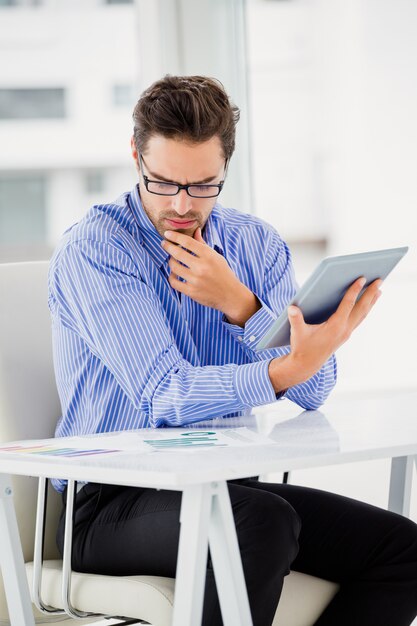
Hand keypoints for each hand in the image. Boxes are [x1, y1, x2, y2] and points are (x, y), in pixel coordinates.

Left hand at [161, 228, 259, 325]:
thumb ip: (203, 244)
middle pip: (178, 253)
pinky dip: (172, 276)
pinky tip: (174, 273)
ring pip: (174, 267)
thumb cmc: (223, 273)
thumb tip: (196, 230)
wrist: (231, 295)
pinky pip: (174, 282)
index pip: (188, 242)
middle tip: (164, 243)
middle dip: (168, 246)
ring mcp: (195, 280)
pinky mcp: (191, 292)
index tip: (167, 234)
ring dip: (171, 261)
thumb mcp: (216, 256)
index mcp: (208, 256)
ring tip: (173, 259)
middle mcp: (201, 267)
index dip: (175, 236)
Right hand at [269, 276, 382, 391]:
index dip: (355, 291)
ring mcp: (347, 332)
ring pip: (363, 314)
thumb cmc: (302, 347)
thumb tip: (291, 308)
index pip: (348, 305)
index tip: (362, 279)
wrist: (307, 364)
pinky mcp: (345, 334)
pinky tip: (367, 303)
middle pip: (362, 308)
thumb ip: (295, 319)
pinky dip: (365, 309)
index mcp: (335, 327)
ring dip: (371, 302)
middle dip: (371, 294)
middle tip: (379, 280)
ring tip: (379, 290)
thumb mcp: (297, 332)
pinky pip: (359, 319)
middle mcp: (344, 329)